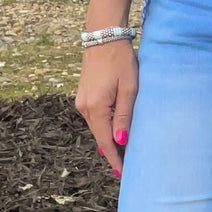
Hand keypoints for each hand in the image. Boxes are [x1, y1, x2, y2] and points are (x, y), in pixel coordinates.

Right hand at [76, 40, 138, 178]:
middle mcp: (84, 107)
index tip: (122, 174)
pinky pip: (95, 117)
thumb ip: (124, 116)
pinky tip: (113, 132)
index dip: (114, 159)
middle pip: (99, 136)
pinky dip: (104, 126)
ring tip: (122, 154)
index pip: (105, 142)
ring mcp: (81, 101)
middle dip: (112, 152)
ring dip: (108, 139)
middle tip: (125, 168)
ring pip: (96, 127)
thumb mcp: (129, 89)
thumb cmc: (121, 61)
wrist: (103, 37)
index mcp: (95, 108)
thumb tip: (121, 142)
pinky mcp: (83, 95)